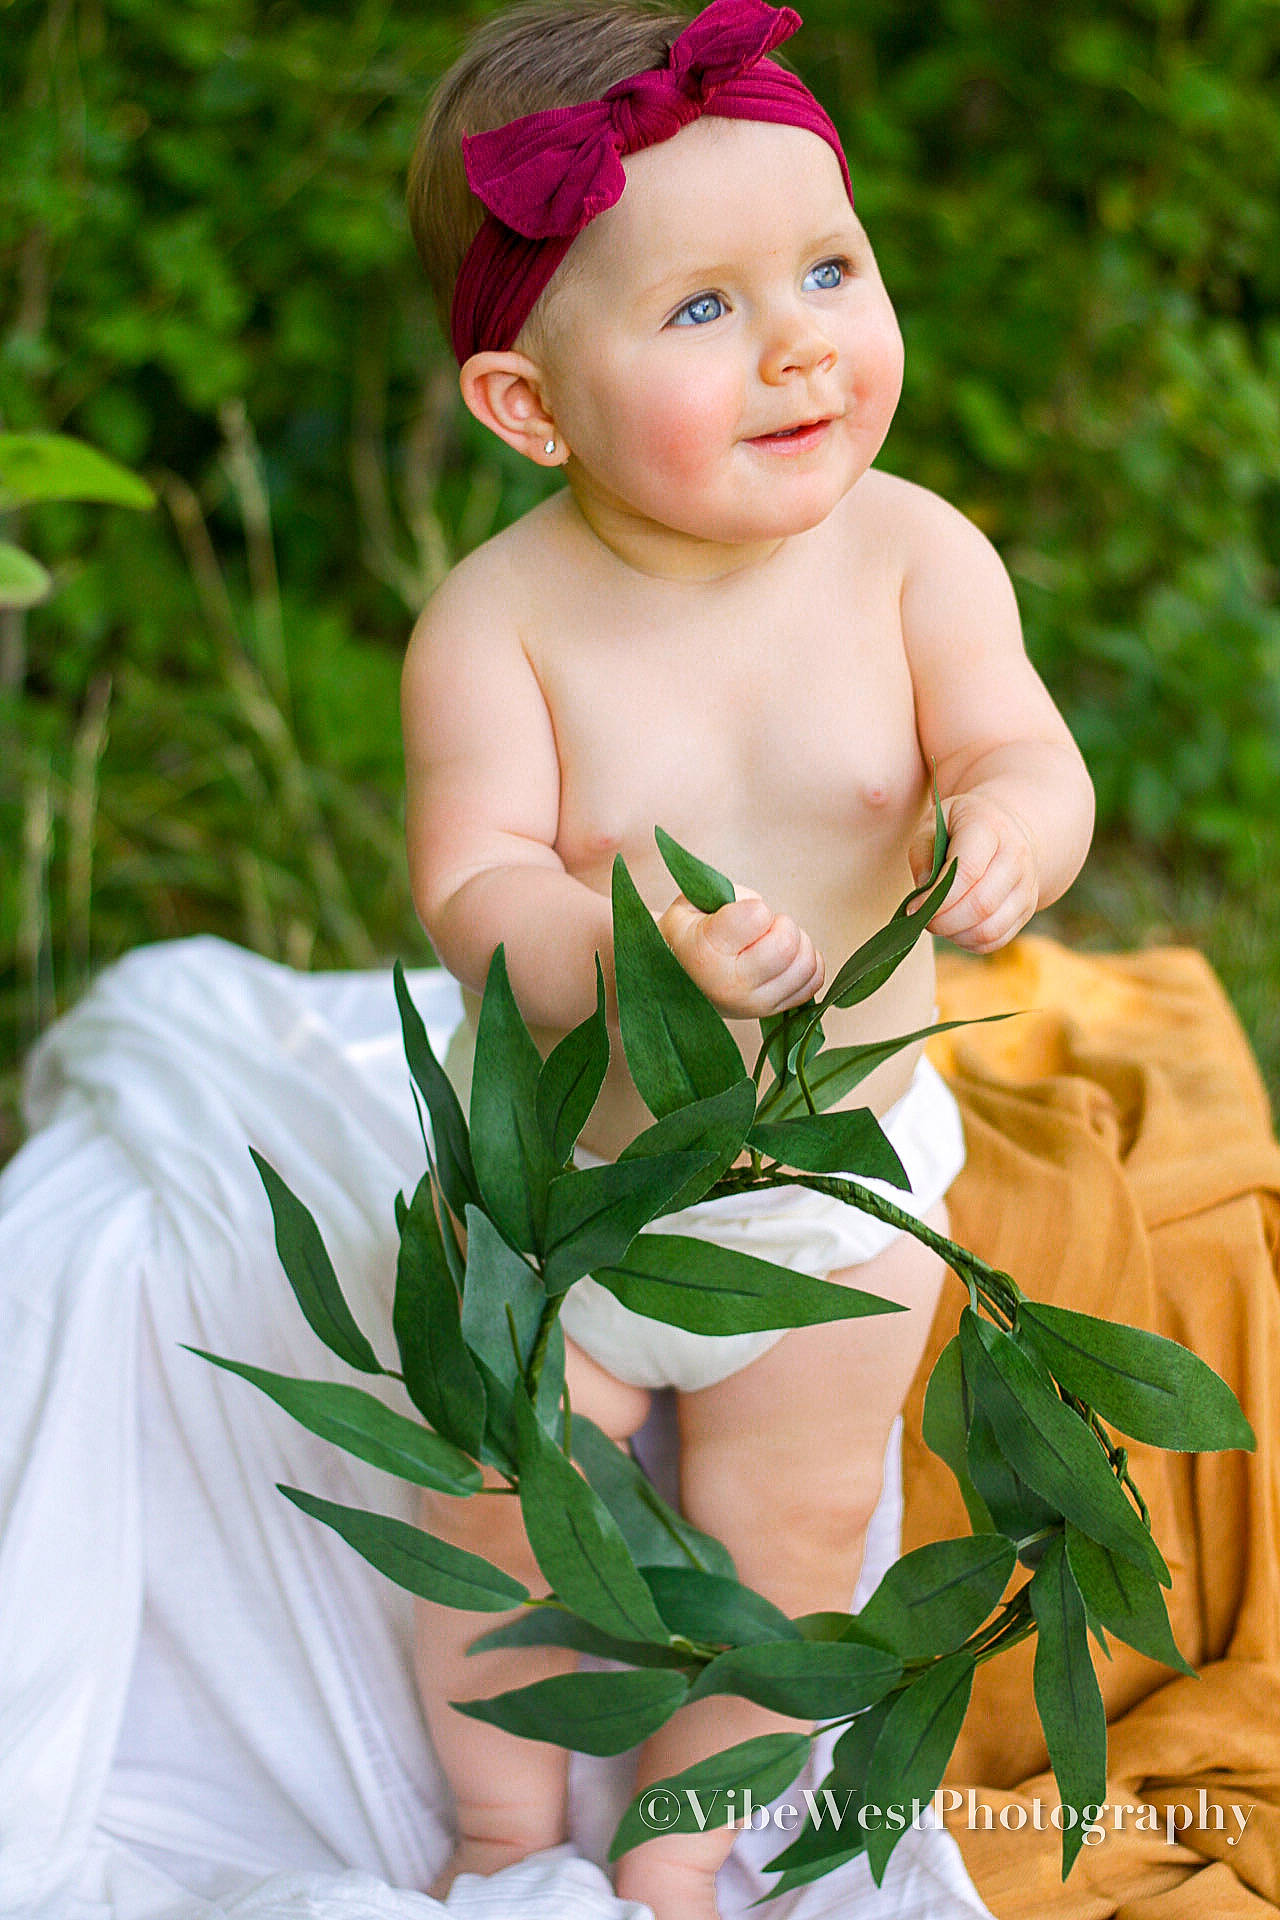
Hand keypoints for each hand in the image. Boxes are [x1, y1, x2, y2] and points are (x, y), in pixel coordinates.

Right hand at [657, 888, 824, 1018]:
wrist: (668, 982)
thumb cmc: (685, 936)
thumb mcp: (691, 903)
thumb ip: (731, 898)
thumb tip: (767, 915)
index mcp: (705, 951)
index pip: (758, 916)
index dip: (755, 909)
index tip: (740, 916)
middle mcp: (730, 984)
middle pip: (787, 944)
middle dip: (782, 925)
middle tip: (763, 928)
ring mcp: (752, 1004)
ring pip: (805, 964)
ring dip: (799, 943)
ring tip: (775, 943)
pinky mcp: (769, 1012)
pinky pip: (812, 984)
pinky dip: (807, 964)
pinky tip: (786, 959)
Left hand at [909, 792, 1039, 953]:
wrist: (1008, 830)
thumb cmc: (962, 826)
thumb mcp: (935, 823)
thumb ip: (923, 853)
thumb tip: (923, 892)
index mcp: (991, 829)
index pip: (968, 872)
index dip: (937, 896)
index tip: (913, 906)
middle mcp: (1016, 858)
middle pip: (980, 905)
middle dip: (943, 921)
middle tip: (922, 918)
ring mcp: (1026, 886)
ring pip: (990, 929)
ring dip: (955, 934)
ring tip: (938, 922)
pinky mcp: (1027, 909)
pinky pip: (996, 939)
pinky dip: (968, 942)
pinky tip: (954, 928)